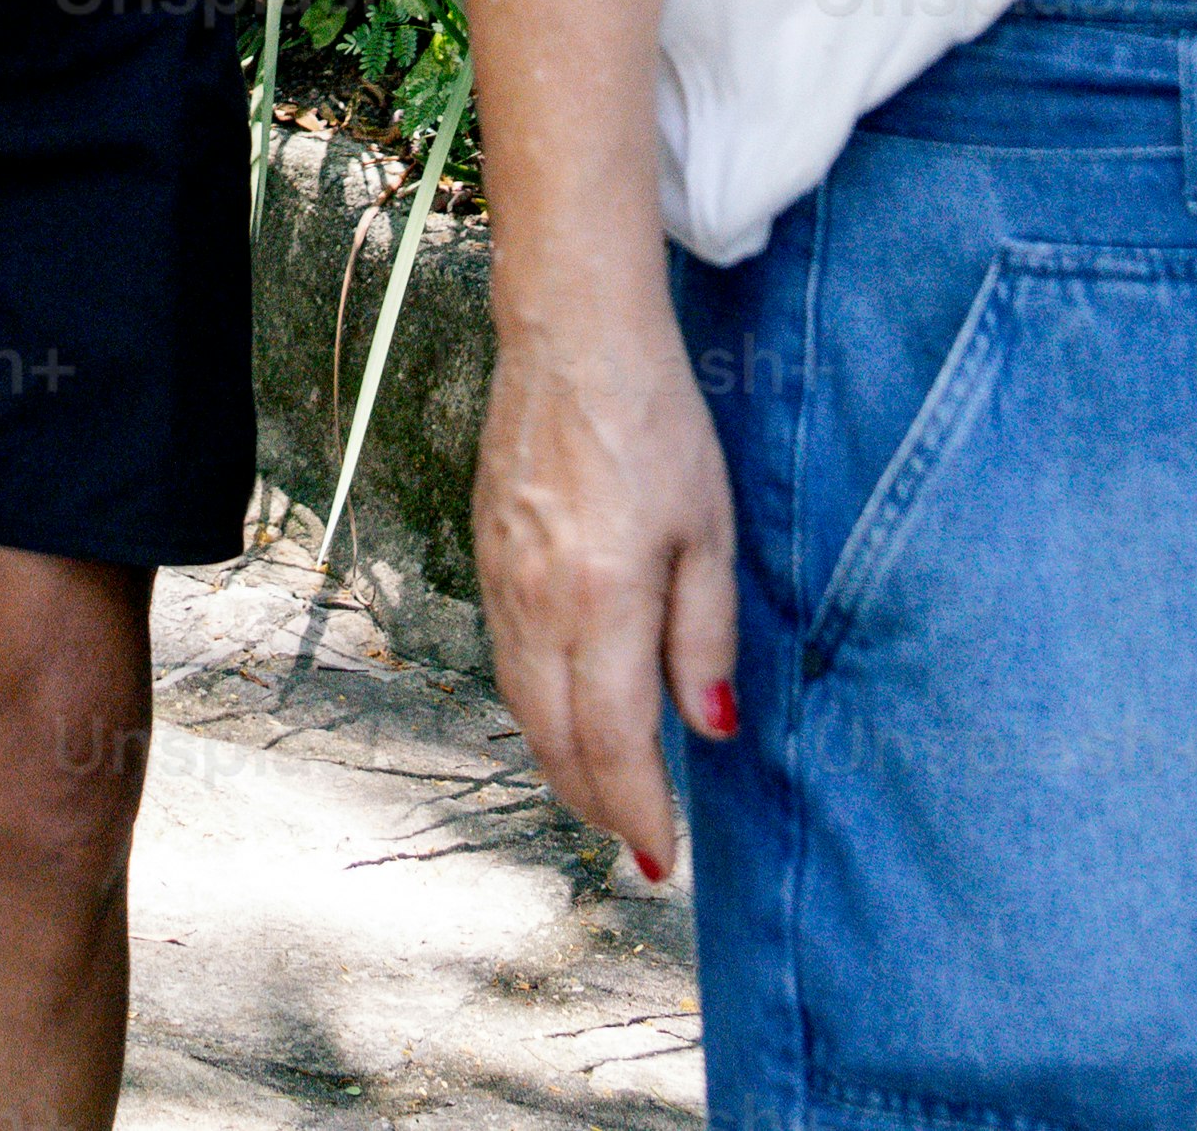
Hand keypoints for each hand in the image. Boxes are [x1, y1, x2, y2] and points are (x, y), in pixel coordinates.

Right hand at [475, 305, 743, 887]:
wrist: (572, 337)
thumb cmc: (657, 423)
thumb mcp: (711, 530)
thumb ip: (706, 636)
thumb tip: (710, 730)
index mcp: (603, 600)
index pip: (613, 742)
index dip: (637, 812)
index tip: (661, 859)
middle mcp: (538, 603)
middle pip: (556, 740)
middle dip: (596, 804)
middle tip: (638, 842)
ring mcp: (501, 581)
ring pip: (522, 706)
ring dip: (561, 763)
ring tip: (605, 796)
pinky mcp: (485, 557)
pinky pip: (507, 660)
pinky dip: (535, 709)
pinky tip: (565, 715)